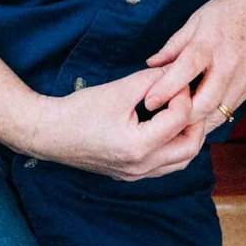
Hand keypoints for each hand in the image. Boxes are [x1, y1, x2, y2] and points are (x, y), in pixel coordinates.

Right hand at [37, 72, 206, 183]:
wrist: (49, 133)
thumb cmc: (80, 110)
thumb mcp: (119, 89)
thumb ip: (152, 80)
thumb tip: (179, 70)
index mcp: (139, 145)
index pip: (180, 119)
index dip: (184, 95)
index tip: (178, 80)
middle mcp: (141, 166)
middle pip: (190, 148)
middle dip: (196, 121)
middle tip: (190, 99)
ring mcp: (136, 175)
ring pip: (180, 162)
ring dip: (187, 137)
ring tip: (181, 112)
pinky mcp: (130, 175)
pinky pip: (164, 166)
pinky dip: (173, 148)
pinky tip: (166, 128)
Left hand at [137, 0, 245, 151]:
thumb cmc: (233, 9)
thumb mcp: (198, 19)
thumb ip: (175, 45)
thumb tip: (152, 64)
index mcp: (210, 44)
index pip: (185, 71)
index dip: (165, 89)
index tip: (149, 102)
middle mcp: (228, 65)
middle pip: (203, 104)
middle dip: (180, 116)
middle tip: (161, 119)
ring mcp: (243, 79)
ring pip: (217, 113)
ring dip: (196, 122)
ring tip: (177, 124)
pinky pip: (229, 110)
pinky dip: (211, 117)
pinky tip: (198, 117)